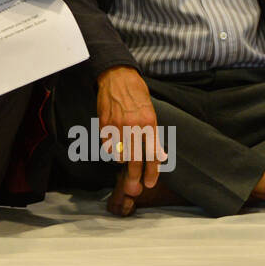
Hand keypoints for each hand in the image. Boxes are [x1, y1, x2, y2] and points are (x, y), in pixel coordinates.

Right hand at [96, 67, 164, 195]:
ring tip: (124, 160)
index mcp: (149, 123)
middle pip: (135, 159)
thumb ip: (154, 136)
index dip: (151, 172)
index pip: (152, 154)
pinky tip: (114, 148)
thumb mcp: (151, 113)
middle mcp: (134, 126)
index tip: (149, 183)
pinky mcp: (104, 124)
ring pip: (119, 155)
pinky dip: (111, 151)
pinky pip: (107, 146)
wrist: (117, 77)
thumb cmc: (136, 95)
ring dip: (122, 161)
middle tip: (135, 188)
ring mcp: (117, 126)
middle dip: (135, 177)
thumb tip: (160, 156)